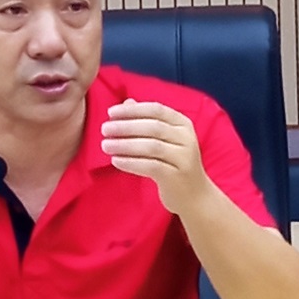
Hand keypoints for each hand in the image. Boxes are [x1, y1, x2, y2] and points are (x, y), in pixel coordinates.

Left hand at [100, 98, 210, 214]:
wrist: (194, 195)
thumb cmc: (173, 163)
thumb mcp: (164, 139)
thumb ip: (147, 120)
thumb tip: (127, 102)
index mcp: (183, 124)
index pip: (156, 109)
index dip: (132, 110)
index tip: (110, 112)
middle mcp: (186, 138)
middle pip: (153, 127)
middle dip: (126, 126)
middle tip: (104, 129)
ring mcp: (184, 158)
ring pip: (151, 146)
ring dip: (125, 144)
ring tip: (105, 145)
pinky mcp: (176, 177)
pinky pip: (151, 166)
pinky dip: (131, 162)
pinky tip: (116, 161)